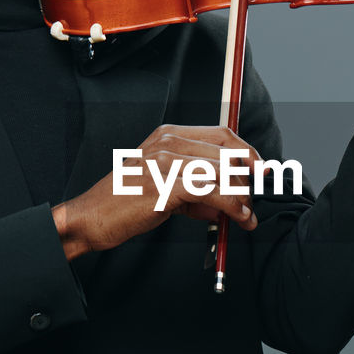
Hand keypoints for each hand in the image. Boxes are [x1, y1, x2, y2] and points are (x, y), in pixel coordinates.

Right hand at [52, 125, 260, 258]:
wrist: (91, 218)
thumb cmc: (122, 202)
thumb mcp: (163, 188)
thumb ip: (196, 191)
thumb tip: (227, 203)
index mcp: (167, 135)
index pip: (221, 134)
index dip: (247, 151)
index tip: (262, 168)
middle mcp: (168, 142)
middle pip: (227, 153)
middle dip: (247, 180)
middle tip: (254, 201)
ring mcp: (166, 162)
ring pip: (223, 174)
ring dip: (242, 199)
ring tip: (247, 217)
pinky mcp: (167, 185)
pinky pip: (213, 193)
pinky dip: (232, 208)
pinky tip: (237, 219)